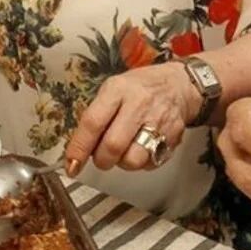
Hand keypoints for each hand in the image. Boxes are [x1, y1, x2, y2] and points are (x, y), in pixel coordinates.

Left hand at [64, 63, 201, 175]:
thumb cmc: (140, 88)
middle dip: (101, 160)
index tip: (71, 164)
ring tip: (123, 151)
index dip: (79, 148)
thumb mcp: (113, 89)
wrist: (179, 85)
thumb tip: (79, 149)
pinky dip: (140, 163)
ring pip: (132, 160)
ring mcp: (158, 121)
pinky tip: (140, 148)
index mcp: (118, 90)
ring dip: (122, 163)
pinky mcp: (172, 137)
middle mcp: (138, 104)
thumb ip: (96, 116)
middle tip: (101, 157)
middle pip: (113, 146)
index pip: (92, 123)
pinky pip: (150, 163)